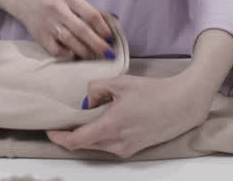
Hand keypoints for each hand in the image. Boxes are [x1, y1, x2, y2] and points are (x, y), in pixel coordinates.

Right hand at [12, 0, 113, 61]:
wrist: (26, 1)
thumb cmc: (56, 1)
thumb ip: (90, 10)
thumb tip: (112, 23)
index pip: (91, 14)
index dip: (103, 28)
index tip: (111, 38)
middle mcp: (58, 9)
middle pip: (82, 29)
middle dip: (97, 44)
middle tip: (108, 54)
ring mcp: (48, 24)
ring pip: (70, 41)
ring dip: (85, 51)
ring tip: (94, 56)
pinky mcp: (40, 37)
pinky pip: (57, 51)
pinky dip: (68, 55)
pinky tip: (75, 55)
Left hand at [47, 74, 215, 157]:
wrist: (182, 105)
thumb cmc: (154, 92)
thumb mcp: (120, 82)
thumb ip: (96, 89)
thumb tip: (86, 101)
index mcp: (110, 126)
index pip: (75, 140)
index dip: (59, 137)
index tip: (50, 129)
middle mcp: (116, 143)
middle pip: (84, 143)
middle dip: (72, 133)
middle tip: (67, 118)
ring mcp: (125, 149)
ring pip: (96, 145)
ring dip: (88, 134)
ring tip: (90, 115)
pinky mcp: (133, 150)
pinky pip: (109, 145)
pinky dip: (102, 135)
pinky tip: (108, 119)